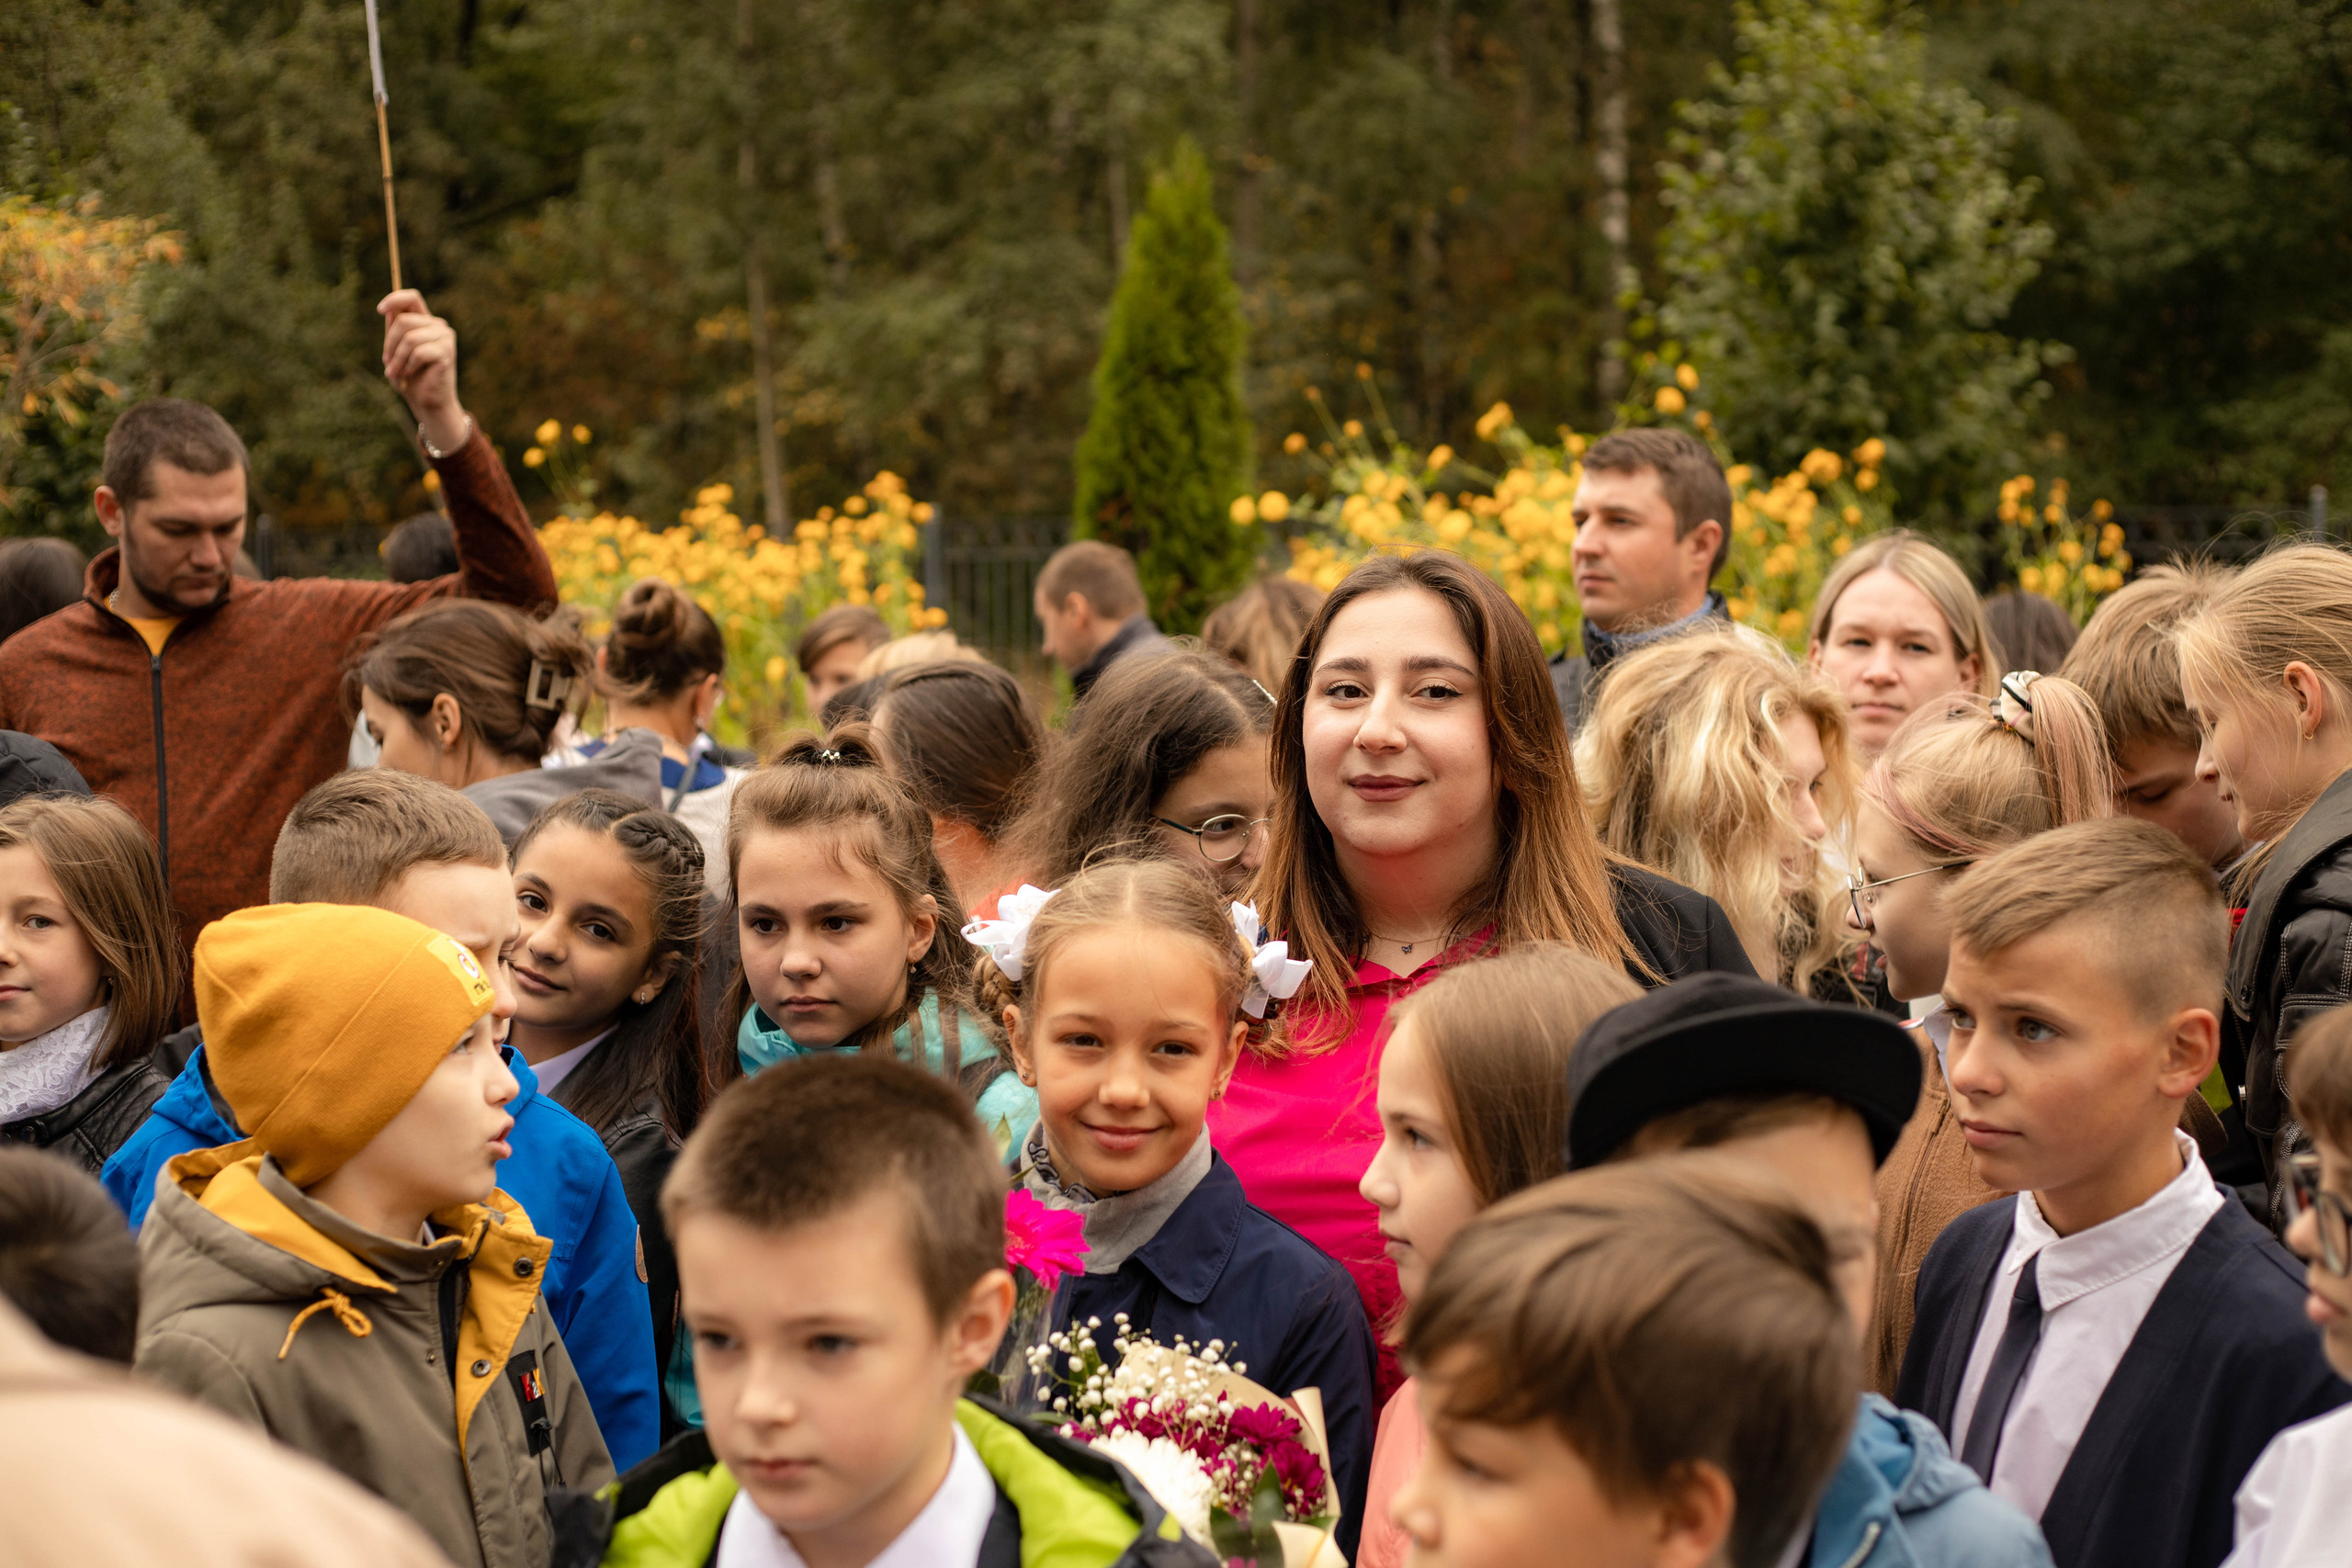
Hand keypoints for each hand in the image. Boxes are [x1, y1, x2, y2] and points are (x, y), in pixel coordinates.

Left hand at [379, 290, 470, 456]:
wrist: (428, 403)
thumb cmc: (412, 379)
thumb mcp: (396, 352)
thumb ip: (394, 332)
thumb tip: (387, 311)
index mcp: (426, 323)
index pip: (412, 298)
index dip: (395, 299)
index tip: (379, 310)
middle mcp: (439, 327)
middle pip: (404, 320)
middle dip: (389, 343)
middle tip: (386, 363)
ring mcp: (445, 338)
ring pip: (410, 337)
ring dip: (397, 358)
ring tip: (395, 373)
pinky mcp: (447, 352)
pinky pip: (419, 352)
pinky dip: (408, 366)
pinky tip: (409, 374)